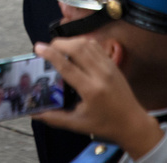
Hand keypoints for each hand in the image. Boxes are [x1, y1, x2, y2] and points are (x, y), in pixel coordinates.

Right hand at [34, 38, 163, 158]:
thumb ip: (54, 118)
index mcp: (90, 90)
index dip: (50, 55)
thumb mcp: (78, 124)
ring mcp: (109, 67)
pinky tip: (75, 49)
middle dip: (58, 43)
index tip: (38, 48)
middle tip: (47, 48)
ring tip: (59, 48)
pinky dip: (82, 43)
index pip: (67, 66)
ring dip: (70, 41)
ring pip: (86, 44)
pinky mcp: (113, 64)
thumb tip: (34, 114)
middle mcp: (100, 75)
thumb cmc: (105, 125)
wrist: (133, 124)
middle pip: (77, 48)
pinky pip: (95, 46)